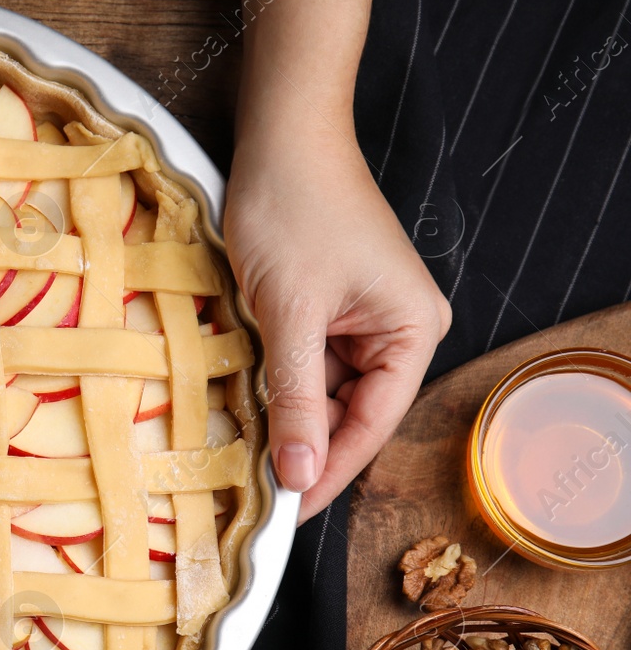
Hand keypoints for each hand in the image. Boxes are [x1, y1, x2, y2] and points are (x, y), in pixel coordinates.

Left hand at [224, 127, 450, 521]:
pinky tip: (238, 406)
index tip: (285, 513)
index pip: (371, 424)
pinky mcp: (325, 308)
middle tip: (249, 494)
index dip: (326, 471)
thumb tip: (300, 473)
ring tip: (236, 452)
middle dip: (299, 446)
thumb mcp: (290, 312)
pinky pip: (301, 362)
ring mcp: (361, 319)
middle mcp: (398, 330)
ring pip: (319, 392)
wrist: (280, 136)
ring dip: (280, 415)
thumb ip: (298, 396)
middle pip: (347, 413)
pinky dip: (272, 382)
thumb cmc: (293, 209)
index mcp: (413, 331)